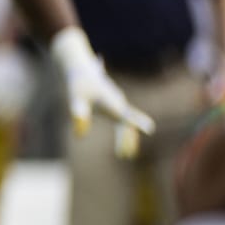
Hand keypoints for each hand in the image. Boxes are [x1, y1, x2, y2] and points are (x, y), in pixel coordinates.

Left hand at [50, 27, 154, 153]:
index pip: (125, 114)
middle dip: (127, 139)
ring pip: (127, 124)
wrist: (81, 70)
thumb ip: (79, 113)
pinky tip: (123, 149)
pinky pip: (124, 123)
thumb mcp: (75, 98)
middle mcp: (118, 102)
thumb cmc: (78, 84)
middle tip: (124, 155)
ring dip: (126, 138)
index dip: (136, 122)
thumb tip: (79, 135)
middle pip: (127, 123)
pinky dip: (124, 134)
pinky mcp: (116, 106)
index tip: (149, 128)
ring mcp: (119, 103)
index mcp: (110, 100)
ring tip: (123, 154)